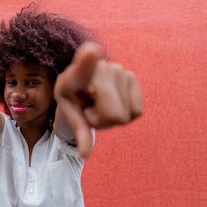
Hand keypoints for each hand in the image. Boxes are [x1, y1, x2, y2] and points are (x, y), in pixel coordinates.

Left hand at [54, 42, 142, 157]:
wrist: (82, 88)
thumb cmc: (73, 102)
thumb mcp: (70, 117)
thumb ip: (77, 133)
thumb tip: (85, 155)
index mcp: (73, 76)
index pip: (82, 69)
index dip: (88, 62)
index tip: (91, 51)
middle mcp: (98, 68)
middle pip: (113, 115)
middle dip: (102, 121)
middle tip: (90, 109)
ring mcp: (117, 69)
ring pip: (124, 116)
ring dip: (111, 117)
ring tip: (99, 103)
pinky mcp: (131, 76)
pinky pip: (137, 111)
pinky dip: (125, 113)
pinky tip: (112, 100)